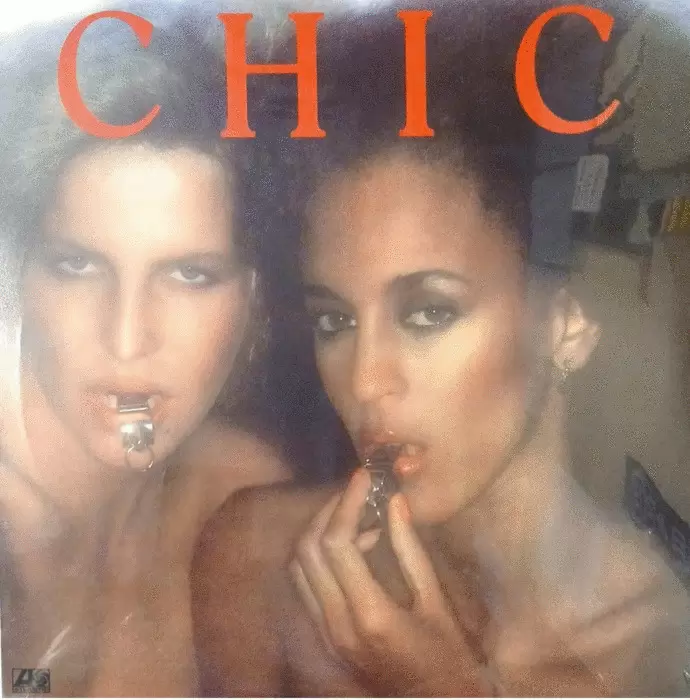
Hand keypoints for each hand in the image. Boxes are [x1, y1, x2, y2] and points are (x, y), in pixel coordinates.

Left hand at [290, 469, 495, 696]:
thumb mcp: (436, 600)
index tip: (363, 478)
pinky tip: (352, 548)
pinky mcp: (325, 638)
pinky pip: (306, 585)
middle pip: (308, 550)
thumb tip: (395, 501)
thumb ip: (411, 549)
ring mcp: (326, 635)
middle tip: (354, 491)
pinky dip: (319, 556)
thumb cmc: (448, 656)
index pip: (337, 544)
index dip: (346, 502)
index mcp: (370, 615)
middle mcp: (337, 625)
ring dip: (319, 532)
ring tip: (355, 516)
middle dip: (327, 511)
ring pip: (298, 567)